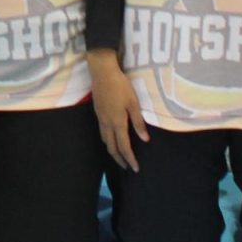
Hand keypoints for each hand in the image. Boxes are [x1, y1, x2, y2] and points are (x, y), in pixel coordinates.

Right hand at [90, 50, 148, 171]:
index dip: (130, 159)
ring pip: (104, 140)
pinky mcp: (97, 112)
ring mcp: (100, 118)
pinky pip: (102, 132)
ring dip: (112, 151)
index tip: (135, 169)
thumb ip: (138, 122)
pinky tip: (112, 138)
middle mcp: (107, 123)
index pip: (123, 147)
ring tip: (119, 156)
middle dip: (119, 159)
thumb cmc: (121, 86)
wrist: (102, 72)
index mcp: (117, 122)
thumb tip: (145, 140)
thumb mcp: (133, 103)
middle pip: (111, 147)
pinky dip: (107, 141)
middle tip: (127, 167)